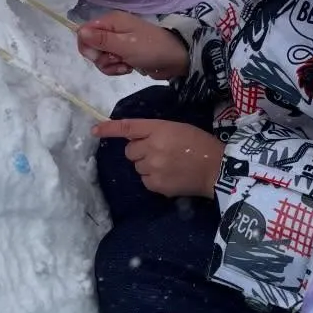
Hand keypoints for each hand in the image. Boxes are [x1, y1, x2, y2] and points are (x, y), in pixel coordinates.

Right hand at [77, 13, 189, 78]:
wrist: (175, 59)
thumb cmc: (150, 48)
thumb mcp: (125, 45)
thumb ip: (101, 40)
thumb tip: (79, 31)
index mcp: (111, 21)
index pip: (84, 31)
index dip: (87, 46)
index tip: (97, 56)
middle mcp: (112, 30)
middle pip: (91, 47)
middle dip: (102, 58)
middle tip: (117, 59)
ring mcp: (118, 43)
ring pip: (101, 58)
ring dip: (111, 65)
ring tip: (126, 65)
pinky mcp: (124, 54)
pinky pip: (111, 64)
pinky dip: (117, 68)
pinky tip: (129, 68)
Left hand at [93, 118, 224, 197]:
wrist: (217, 168)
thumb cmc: (200, 144)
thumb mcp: (178, 128)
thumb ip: (155, 131)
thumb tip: (133, 140)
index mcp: (159, 129)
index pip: (128, 127)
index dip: (109, 129)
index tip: (95, 130)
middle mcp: (152, 147)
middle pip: (130, 151)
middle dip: (139, 151)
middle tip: (159, 152)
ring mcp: (153, 167)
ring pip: (137, 166)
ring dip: (147, 165)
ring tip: (168, 165)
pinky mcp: (156, 184)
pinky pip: (145, 180)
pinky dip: (154, 179)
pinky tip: (170, 176)